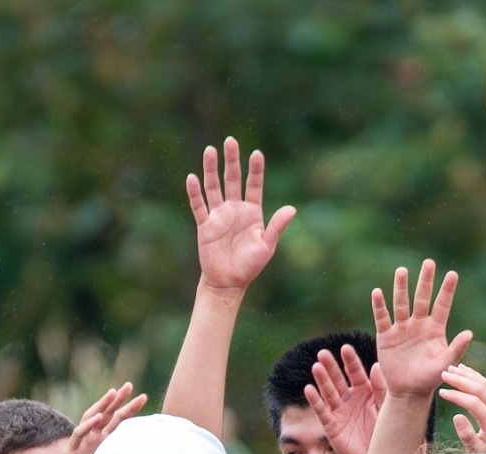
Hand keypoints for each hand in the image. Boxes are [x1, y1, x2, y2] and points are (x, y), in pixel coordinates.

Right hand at [42, 383, 148, 453]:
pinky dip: (87, 426)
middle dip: (117, 400)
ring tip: (112, 394)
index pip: (117, 422)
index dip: (129, 409)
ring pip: (90, 420)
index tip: (143, 396)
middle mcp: (91, 441)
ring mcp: (80, 445)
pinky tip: (97, 418)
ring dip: (101, 406)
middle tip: (129, 385)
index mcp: (102, 444)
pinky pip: (77, 436)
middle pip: (105, 415)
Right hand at [188, 137, 295, 294]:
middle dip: (231, 160)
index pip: (254, 185)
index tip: (257, 153)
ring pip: (214, 187)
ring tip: (210, 150)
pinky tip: (192, 177)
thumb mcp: (267, 245)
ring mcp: (219, 215)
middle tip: (230, 141)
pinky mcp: (205, 225)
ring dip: (211, 169)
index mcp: (252, 212)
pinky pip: (199, 206)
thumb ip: (277, 226)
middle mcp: (235, 209)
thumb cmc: (250, 265)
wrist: (229, 282)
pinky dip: (195, 193)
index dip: (255, 170)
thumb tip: (292, 208)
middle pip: (232, 179)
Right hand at [303, 345, 382, 453]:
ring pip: (328, 392)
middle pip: (338, 379)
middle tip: (323, 353)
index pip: (355, 373)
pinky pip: (322, 411)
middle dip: (331, 366)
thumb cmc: (385, 431)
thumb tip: (376, 366)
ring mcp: (340, 411)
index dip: (350, 361)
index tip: (345, 348)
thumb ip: (381, 388)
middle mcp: (350, 399)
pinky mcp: (331, 425)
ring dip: (322, 379)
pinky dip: (315, 400)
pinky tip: (309, 389)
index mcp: (365, 391)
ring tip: (316, 366)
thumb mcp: (386, 407)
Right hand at [371, 260, 472, 398]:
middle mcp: (419, 324)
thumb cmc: (430, 379)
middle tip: (428, 263)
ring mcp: (402, 329)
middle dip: (425, 281)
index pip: (442, 305)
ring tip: (402, 271)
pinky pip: (382, 318)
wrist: (408, 392)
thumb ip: (457, 348)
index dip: (447, 290)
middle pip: (422, 298)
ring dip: (401, 288)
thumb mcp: (446, 364)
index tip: (452, 274)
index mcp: (435, 329)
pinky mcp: (386, 336)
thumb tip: (470, 332)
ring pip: (401, 303)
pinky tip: (377, 292)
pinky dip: (379, 306)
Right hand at [441, 364, 485, 453]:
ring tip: (451, 369)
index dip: (456, 396)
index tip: (441, 392)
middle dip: (460, 380)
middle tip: (444, 374)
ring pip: (484, 384)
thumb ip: (467, 436)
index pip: (473, 403)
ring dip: (467, 374)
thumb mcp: (476, 452)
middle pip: (479, 389)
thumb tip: (456, 417)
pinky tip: (464, 370)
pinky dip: (475, 376)